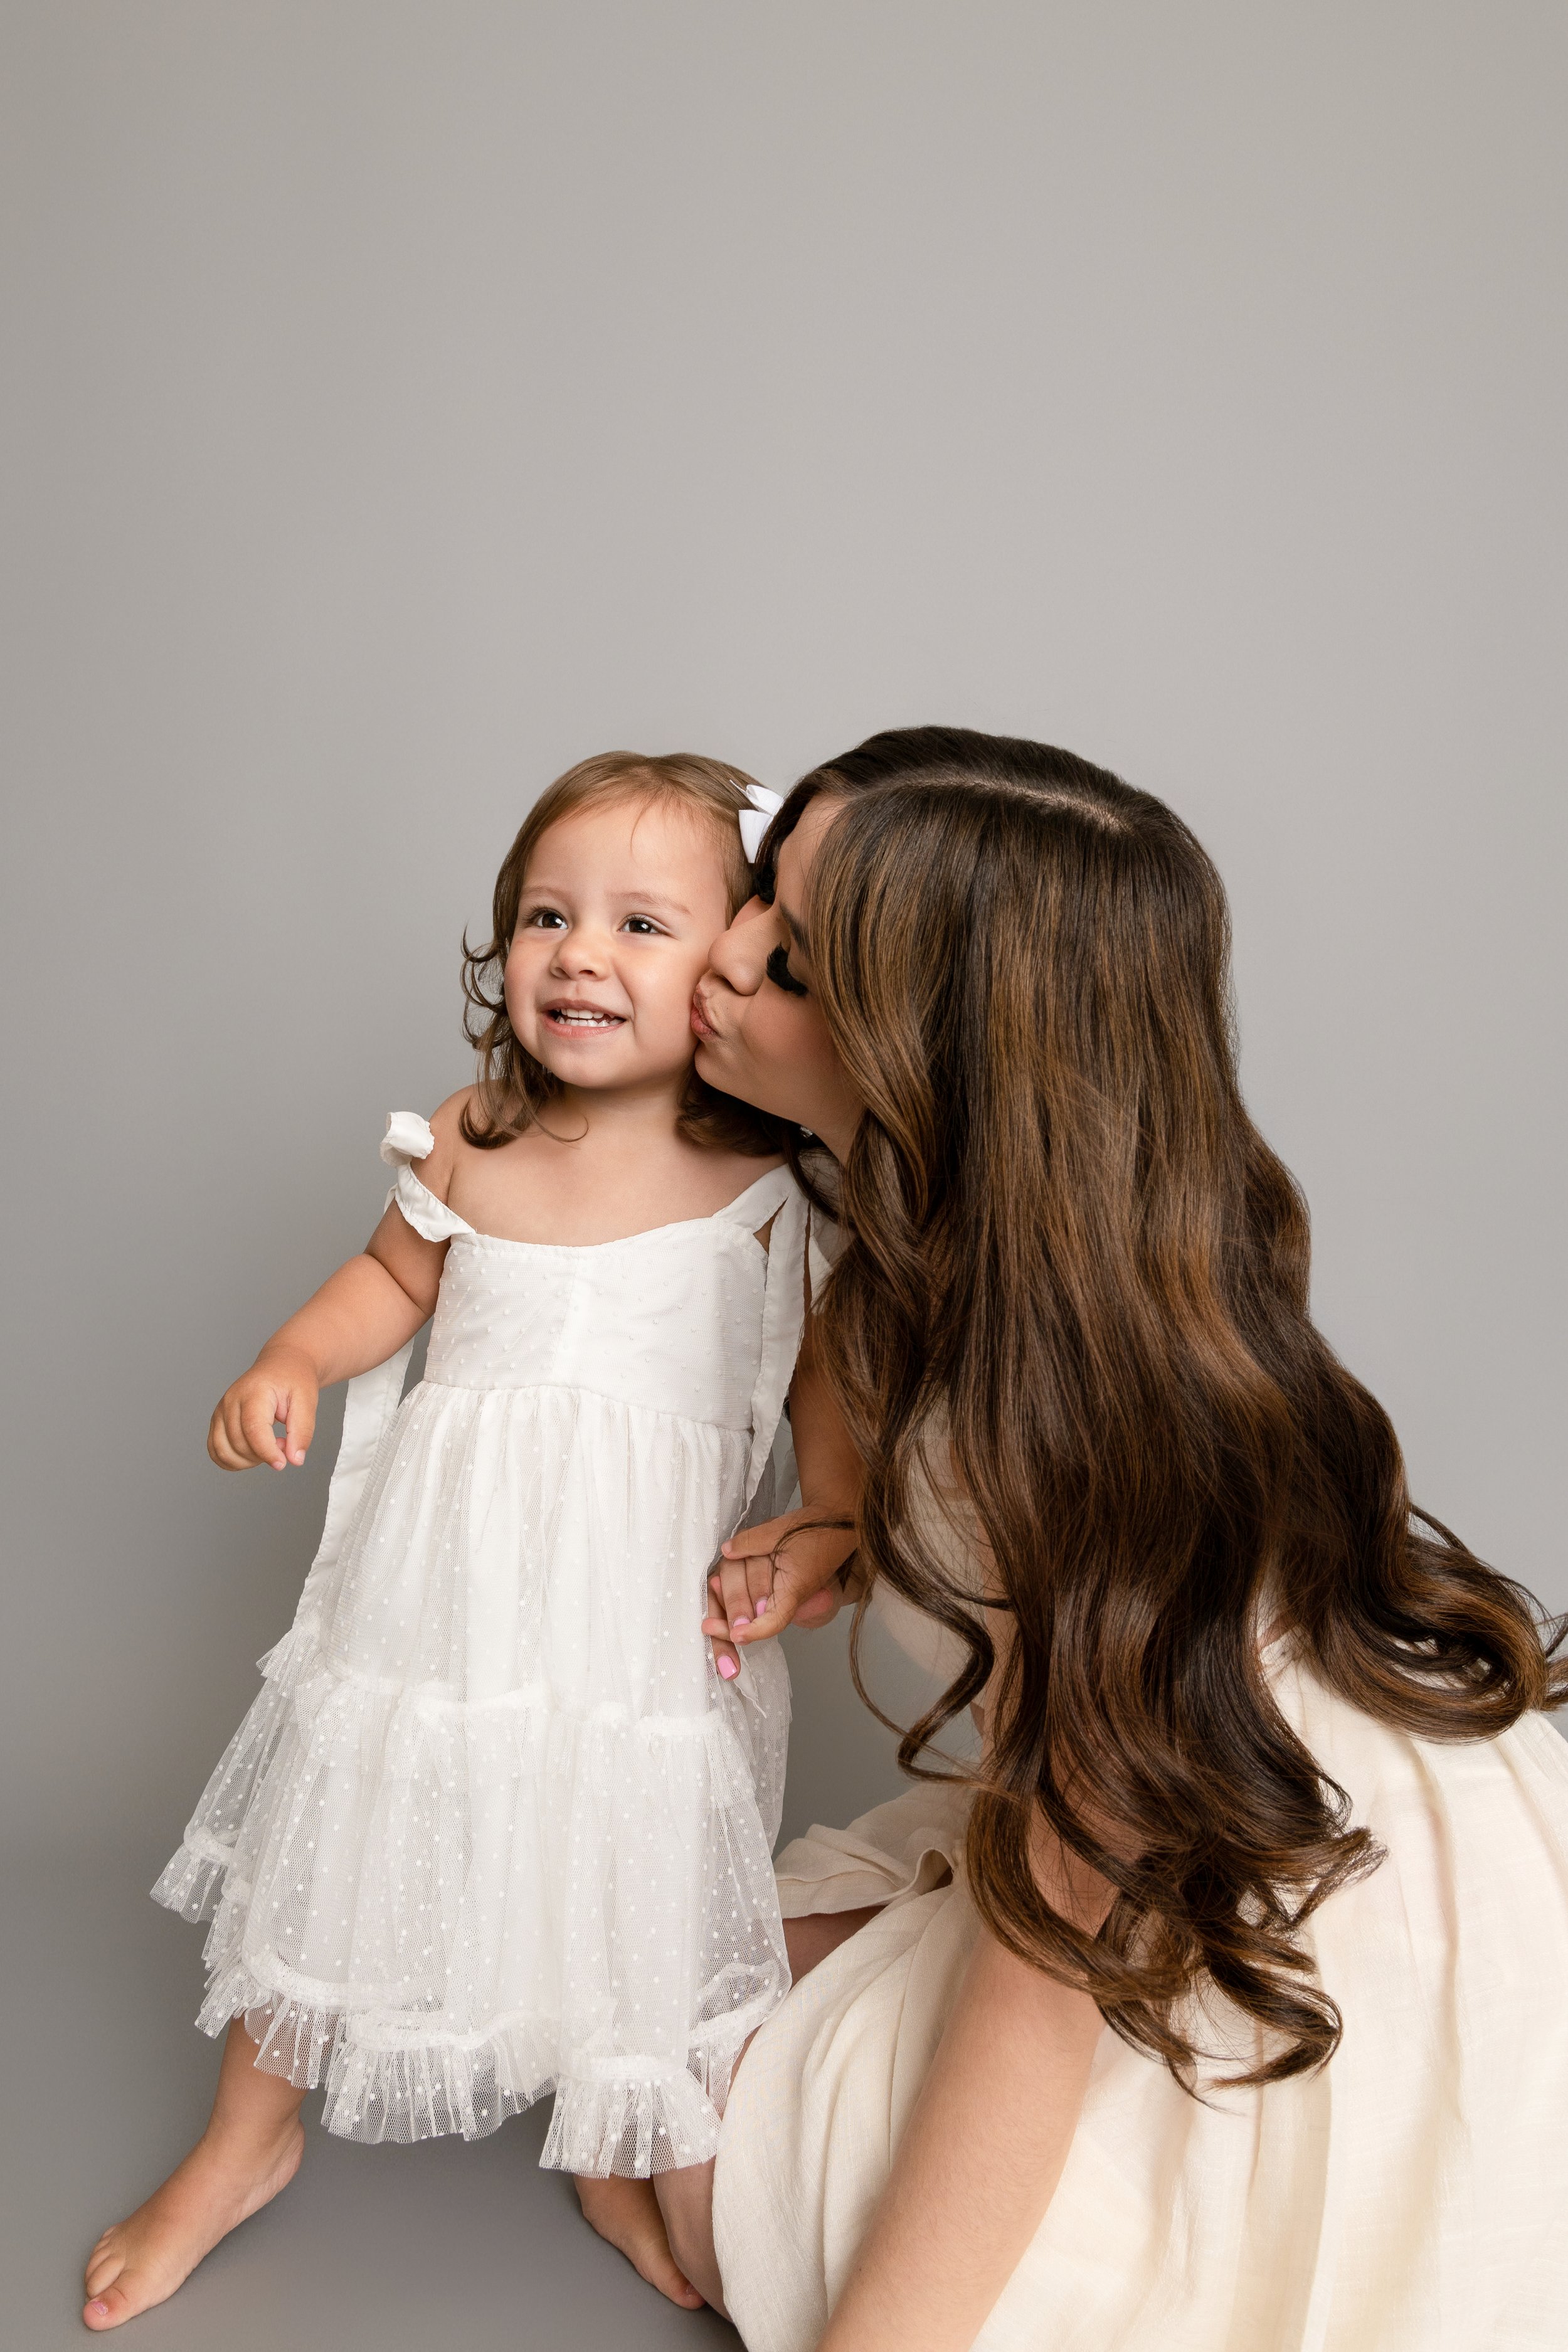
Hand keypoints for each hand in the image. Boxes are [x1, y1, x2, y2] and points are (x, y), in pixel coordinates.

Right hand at [207, 1346, 318, 1470]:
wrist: (282, 1365)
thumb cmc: (294, 1380)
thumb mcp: (307, 1401)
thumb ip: (302, 1431)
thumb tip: (295, 1460)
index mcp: (254, 1391)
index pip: (253, 1429)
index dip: (267, 1451)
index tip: (282, 1463)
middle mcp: (231, 1401)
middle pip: (239, 1444)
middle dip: (264, 1454)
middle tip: (286, 1443)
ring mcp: (221, 1411)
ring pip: (224, 1452)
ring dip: (249, 1461)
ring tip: (270, 1446)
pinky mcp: (217, 1421)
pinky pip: (216, 1451)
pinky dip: (234, 1461)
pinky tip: (254, 1454)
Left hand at [704, 1508, 858, 1679]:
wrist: (833, 1526)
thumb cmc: (814, 1530)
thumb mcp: (780, 1531)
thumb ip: (752, 1542)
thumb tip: (727, 1551)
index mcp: (794, 1588)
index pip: (775, 1619)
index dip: (755, 1630)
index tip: (736, 1635)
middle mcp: (786, 1596)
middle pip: (755, 1615)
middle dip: (731, 1616)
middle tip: (707, 1626)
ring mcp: (779, 1593)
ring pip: (751, 1607)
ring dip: (730, 1603)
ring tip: (710, 1604)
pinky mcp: (773, 1586)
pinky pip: (752, 1597)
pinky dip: (733, 1595)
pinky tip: (716, 1586)